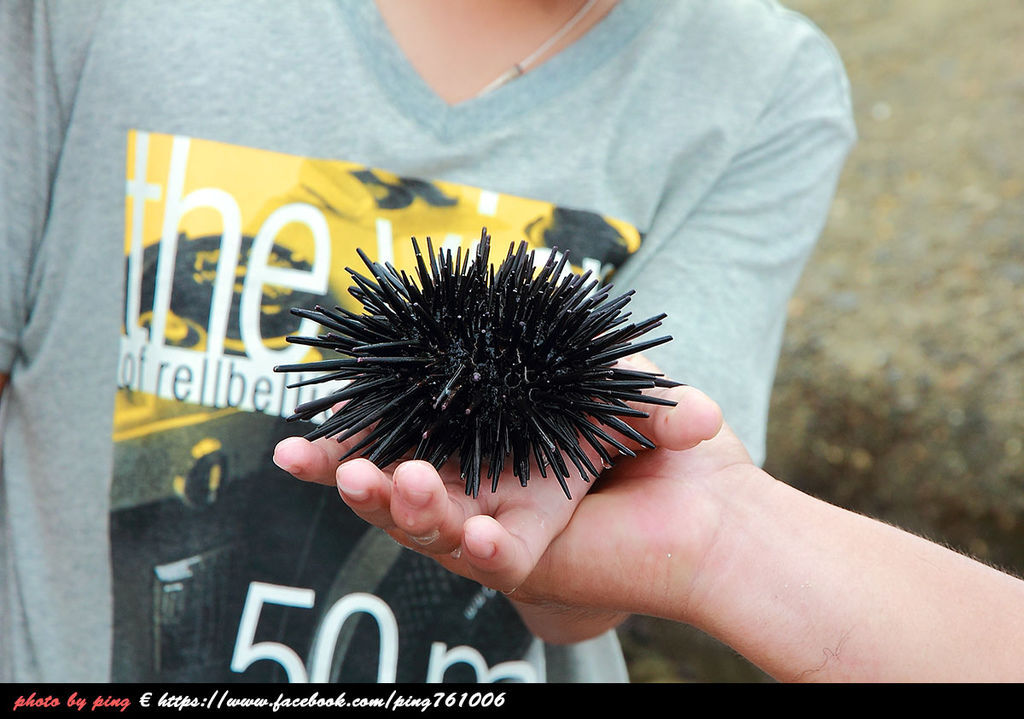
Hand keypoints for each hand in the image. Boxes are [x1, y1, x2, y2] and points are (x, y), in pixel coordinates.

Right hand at [272, 357, 734, 639]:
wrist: (698, 509)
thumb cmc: (640, 439)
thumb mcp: (610, 391)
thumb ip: (601, 372)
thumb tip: (580, 335)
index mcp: (467, 448)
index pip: (389, 442)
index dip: (341, 443)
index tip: (294, 439)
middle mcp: (472, 488)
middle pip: (390, 487)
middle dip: (351, 476)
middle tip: (316, 457)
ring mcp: (497, 523)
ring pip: (426, 524)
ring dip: (396, 507)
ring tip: (383, 479)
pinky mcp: (529, 555)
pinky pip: (492, 556)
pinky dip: (480, 544)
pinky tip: (480, 534)